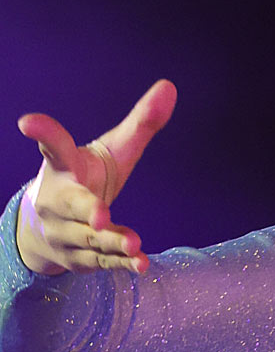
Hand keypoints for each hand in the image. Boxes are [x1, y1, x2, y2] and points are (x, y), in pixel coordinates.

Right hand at [15, 79, 176, 275]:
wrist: (55, 225)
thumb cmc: (87, 176)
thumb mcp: (114, 149)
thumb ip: (141, 123)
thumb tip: (170, 87)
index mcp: (64, 165)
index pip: (54, 146)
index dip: (43, 132)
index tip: (27, 123)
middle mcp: (59, 199)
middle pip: (72, 203)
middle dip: (85, 209)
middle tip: (99, 214)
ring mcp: (64, 230)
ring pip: (89, 237)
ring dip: (111, 241)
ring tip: (134, 245)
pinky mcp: (77, 256)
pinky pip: (100, 261)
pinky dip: (121, 264)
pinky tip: (141, 264)